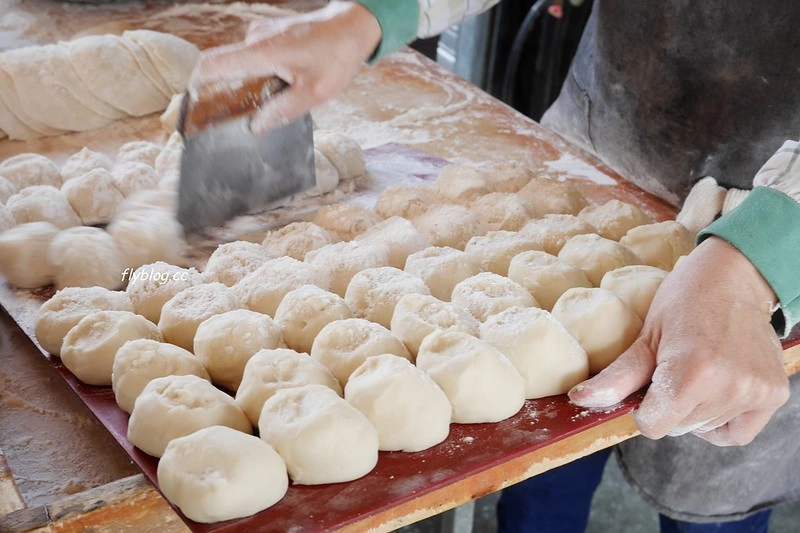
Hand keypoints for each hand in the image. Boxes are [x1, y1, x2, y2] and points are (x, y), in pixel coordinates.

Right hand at [189, 1, 381, 132]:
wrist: (355, 25)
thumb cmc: (337, 56)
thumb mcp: (315, 92)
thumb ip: (283, 110)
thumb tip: (256, 126)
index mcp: (260, 52)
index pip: (212, 64)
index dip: (195, 86)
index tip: (189, 106)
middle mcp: (255, 39)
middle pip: (222, 65)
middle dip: (219, 90)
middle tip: (225, 116)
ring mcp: (263, 35)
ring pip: (243, 63)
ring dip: (246, 84)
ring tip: (260, 105)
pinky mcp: (273, 36)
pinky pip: (256, 57)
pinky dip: (259, 74)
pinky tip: (277, 89)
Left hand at [569, 236, 789, 445]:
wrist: (736, 277)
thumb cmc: (686, 299)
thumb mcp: (646, 335)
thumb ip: (617, 377)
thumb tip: (579, 400)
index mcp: (691, 373)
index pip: (653, 426)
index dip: (643, 409)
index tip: (648, 383)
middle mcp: (727, 387)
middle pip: (678, 428)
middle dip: (668, 407)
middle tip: (674, 369)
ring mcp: (754, 392)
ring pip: (705, 429)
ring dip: (694, 411)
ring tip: (698, 371)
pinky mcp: (773, 395)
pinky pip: (737, 433)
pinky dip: (722, 421)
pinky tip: (716, 391)